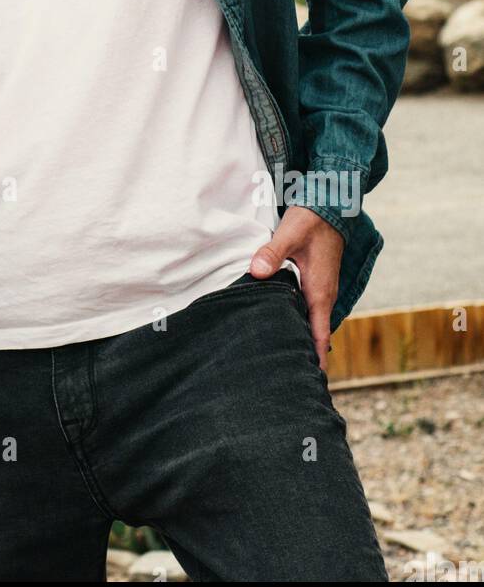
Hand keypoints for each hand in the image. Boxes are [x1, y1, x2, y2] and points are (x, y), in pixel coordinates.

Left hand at [248, 206, 344, 371]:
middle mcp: (323, 295)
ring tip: (281, 360)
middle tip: (284, 378)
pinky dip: (299, 323)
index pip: (318, 335)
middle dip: (303, 355)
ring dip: (300, 339)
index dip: (314, 359)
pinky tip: (282, 327)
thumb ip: (272, 253)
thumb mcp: (289, 234)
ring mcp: (321, 289)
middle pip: (314, 335)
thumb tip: (256, 272)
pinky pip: (308, 310)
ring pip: (311, 323)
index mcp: (319, 291)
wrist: (330, 203)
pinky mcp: (315, 282)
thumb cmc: (311, 220)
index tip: (308, 383)